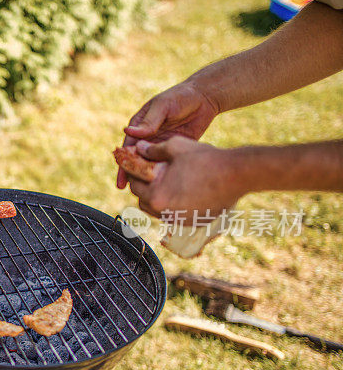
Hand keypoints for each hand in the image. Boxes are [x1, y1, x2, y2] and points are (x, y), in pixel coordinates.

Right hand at [117, 81, 219, 187]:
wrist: (205, 98)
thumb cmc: (180, 97)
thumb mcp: (163, 106)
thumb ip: (149, 121)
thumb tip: (128, 132)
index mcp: (139, 126)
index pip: (128, 147)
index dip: (123, 163)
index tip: (122, 179)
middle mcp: (147, 137)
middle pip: (136, 159)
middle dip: (132, 174)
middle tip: (128, 190)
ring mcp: (160, 144)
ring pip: (150, 164)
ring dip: (147, 176)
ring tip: (145, 192)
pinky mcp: (174, 150)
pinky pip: (166, 163)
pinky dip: (163, 174)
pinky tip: (163, 185)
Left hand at [127, 137, 243, 217]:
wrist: (237, 174)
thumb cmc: (205, 159)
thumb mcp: (175, 147)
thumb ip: (152, 150)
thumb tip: (138, 147)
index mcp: (156, 197)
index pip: (134, 186)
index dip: (134, 173)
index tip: (137, 165)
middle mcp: (165, 213)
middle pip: (143, 201)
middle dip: (144, 186)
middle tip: (150, 173)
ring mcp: (180, 220)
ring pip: (159, 209)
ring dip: (158, 196)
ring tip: (166, 181)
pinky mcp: (193, 222)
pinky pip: (175, 213)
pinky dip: (173, 203)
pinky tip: (181, 189)